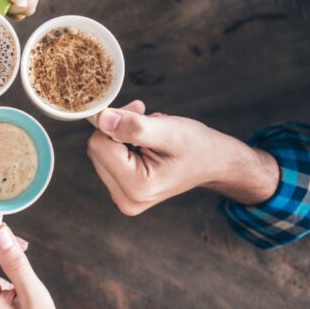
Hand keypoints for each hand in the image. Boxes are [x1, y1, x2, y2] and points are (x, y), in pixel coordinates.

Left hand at [86, 100, 278, 215]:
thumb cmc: (196, 147)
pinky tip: (145, 143)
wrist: (213, 163)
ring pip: (100, 151)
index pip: (99, 144)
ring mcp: (123, 197)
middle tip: (146, 118)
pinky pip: (107, 157)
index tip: (139, 109)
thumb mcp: (168, 131)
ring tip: (151, 135)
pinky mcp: (122, 191)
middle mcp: (126, 199)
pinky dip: (123, 144)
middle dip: (118, 127)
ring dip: (121, 134)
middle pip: (96, 149)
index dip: (116, 120)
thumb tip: (102, 119)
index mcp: (136, 188)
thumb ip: (134, 126)